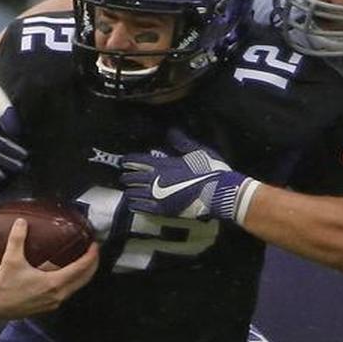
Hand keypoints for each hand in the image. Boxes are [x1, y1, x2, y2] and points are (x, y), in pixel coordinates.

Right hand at [0, 218, 98, 319]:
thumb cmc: (3, 285)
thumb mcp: (11, 260)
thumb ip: (17, 239)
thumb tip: (22, 222)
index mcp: (53, 283)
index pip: (81, 268)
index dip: (91, 256)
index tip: (95, 245)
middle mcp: (58, 295)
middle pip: (84, 279)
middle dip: (92, 264)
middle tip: (94, 251)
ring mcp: (54, 302)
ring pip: (77, 287)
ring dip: (84, 274)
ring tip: (85, 260)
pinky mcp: (49, 306)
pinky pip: (68, 292)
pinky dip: (74, 282)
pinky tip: (69, 273)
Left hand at [120, 129, 258, 222]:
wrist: (219, 192)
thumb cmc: (211, 170)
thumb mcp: (198, 151)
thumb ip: (182, 143)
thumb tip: (171, 132)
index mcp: (165, 164)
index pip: (142, 161)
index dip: (131, 160)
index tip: (124, 160)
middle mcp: (158, 179)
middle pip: (136, 177)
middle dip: (128, 176)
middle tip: (123, 177)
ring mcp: (159, 196)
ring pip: (137, 193)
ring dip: (131, 191)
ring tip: (127, 191)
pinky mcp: (164, 210)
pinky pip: (144, 208)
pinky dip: (136, 205)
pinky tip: (133, 205)